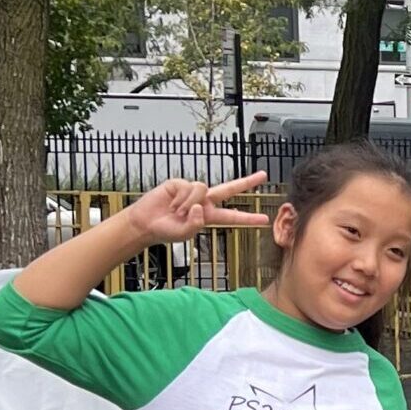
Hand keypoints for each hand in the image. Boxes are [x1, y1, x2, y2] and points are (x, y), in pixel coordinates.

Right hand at [121, 172, 269, 245]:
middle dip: (247, 181)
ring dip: (189, 203)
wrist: (145, 223)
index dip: (248, 218)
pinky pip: (188, 187)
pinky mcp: (180, 183)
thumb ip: (195, 225)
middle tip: (264, 175)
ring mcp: (193, 192)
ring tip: (176, 213)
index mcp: (209, 216)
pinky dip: (180, 198)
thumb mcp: (184, 235)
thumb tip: (200, 207)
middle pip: (230, 189)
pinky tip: (171, 204)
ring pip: (202, 189)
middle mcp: (204, 202)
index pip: (232, 216)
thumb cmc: (166, 230)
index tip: (265, 219)